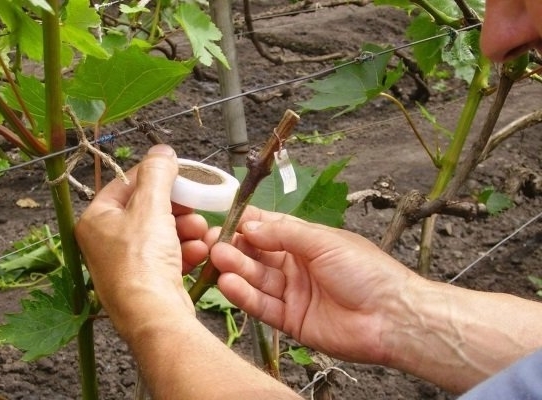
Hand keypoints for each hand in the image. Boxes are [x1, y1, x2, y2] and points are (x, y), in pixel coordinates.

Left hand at [75, 145, 208, 336]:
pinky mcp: (146, 280)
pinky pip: (168, 256)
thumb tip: (162, 151)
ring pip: (162, 233)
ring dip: (186, 229)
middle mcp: (106, 241)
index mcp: (97, 219)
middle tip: (195, 205)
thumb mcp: (151, 207)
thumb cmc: (142, 262)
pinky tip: (200, 251)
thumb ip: (157, 174)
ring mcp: (126, 263)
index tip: (180, 174)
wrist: (153, 315)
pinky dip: (186, 251)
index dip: (155, 176)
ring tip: (201, 231)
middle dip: (178, 208)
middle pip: (148, 210)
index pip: (126, 184)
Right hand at [210, 206, 418, 364]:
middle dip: (236, 247)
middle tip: (214, 242)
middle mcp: (296, 265)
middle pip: (258, 254)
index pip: (270, 228)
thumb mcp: (323, 241)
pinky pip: (262, 306)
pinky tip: (229, 284)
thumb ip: (284, 233)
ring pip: (257, 279)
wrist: (391, 318)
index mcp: (307, 241)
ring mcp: (292, 293)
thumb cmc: (366, 271)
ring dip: (236, 269)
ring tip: (218, 259)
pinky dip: (244, 296)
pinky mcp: (290, 320)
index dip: (247, 223)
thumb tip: (250, 225)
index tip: (225, 219)